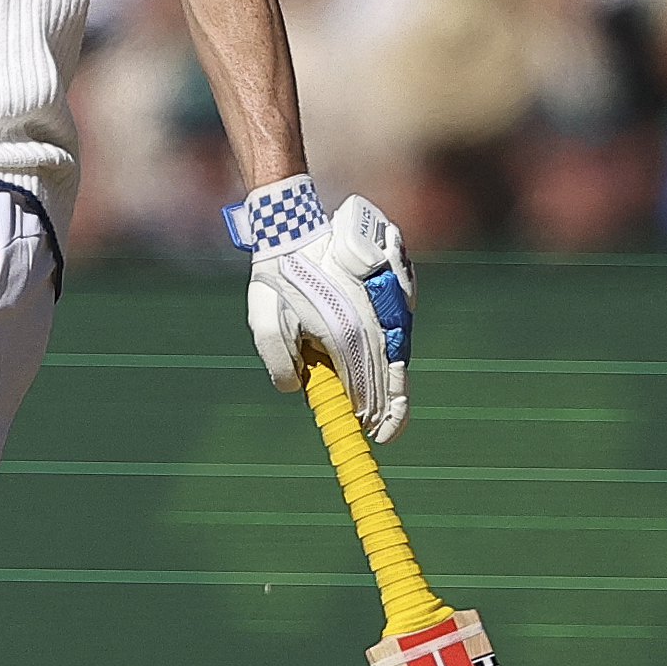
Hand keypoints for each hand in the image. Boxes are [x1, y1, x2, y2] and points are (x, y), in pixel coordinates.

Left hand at [234, 181, 414, 442]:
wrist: (294, 229)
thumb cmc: (277, 279)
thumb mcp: (265, 324)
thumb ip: (281, 363)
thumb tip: (297, 388)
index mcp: (344, 335)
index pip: (365, 387)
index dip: (373, 414)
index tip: (374, 436)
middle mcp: (372, 321)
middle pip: (390, 374)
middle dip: (390, 406)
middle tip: (387, 431)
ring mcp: (388, 300)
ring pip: (400, 349)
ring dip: (397, 380)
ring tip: (393, 408)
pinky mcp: (394, 284)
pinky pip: (401, 323)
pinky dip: (397, 348)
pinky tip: (393, 367)